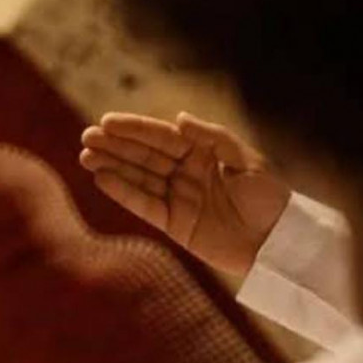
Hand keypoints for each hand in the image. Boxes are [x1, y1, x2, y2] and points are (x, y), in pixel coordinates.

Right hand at [80, 112, 289, 275]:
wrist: (277, 243)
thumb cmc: (269, 198)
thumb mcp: (247, 162)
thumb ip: (212, 138)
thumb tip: (178, 119)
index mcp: (202, 153)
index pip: (161, 137)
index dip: (134, 129)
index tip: (107, 122)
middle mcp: (185, 173)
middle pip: (143, 156)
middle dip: (114, 146)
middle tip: (86, 137)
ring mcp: (177, 198)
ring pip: (138, 179)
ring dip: (111, 167)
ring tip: (85, 156)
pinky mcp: (173, 224)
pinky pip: (144, 205)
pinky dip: (123, 193)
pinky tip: (102, 180)